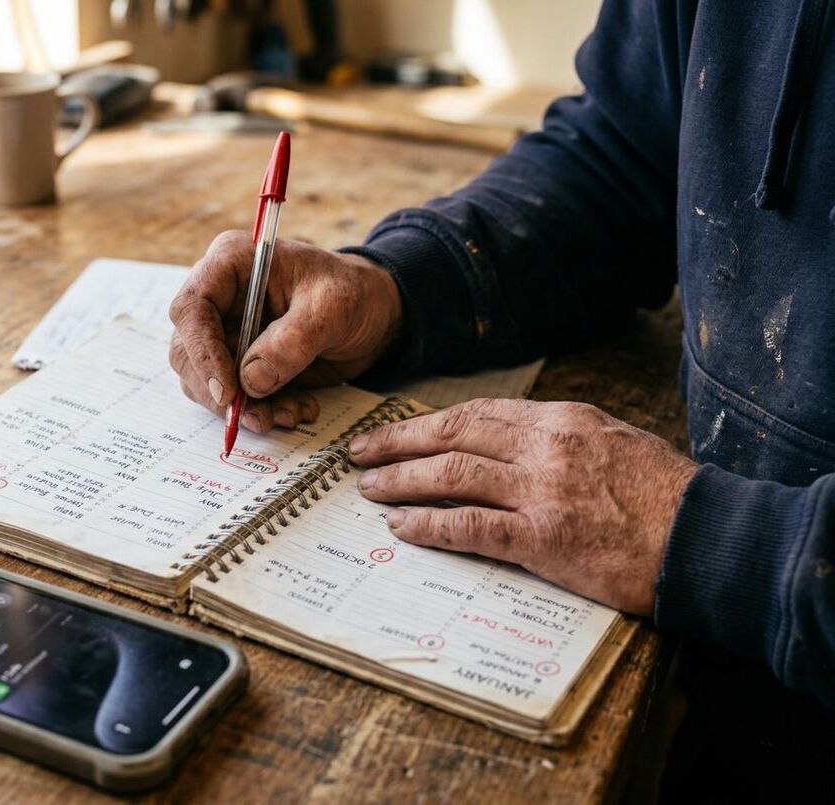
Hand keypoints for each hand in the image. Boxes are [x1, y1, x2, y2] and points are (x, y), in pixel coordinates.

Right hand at [168, 231, 403, 431]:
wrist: (375, 313)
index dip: (202, 352)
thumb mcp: (333, 308)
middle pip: (188, 352)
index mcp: (231, 265)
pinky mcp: (240, 363)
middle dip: (220, 392)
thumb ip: (292, 342)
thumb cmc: (353, 293)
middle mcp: (220, 299)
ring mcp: (227, 333)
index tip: (227, 391)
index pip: (191, 309)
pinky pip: (233, 397)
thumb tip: (251, 381)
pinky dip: (260, 411)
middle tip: (258, 417)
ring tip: (290, 414)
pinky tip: (297, 409)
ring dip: (244, 408)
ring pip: (206, 381)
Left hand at [349, 399, 697, 614]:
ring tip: (370, 489)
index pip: (477, 413)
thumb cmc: (663, 496)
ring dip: (402, 481)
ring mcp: (542, 491)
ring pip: (451, 474)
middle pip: (452, 434)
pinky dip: (429, 525)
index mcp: (561, 420)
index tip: (396, 431)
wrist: (706, 539)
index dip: (427, 422)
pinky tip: (403, 527)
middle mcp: (545, 447)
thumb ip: (558, 439)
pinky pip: (469, 526)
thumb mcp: (612, 442)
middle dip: (398, 442)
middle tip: (361, 453)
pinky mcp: (543, 538)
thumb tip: (507, 445)